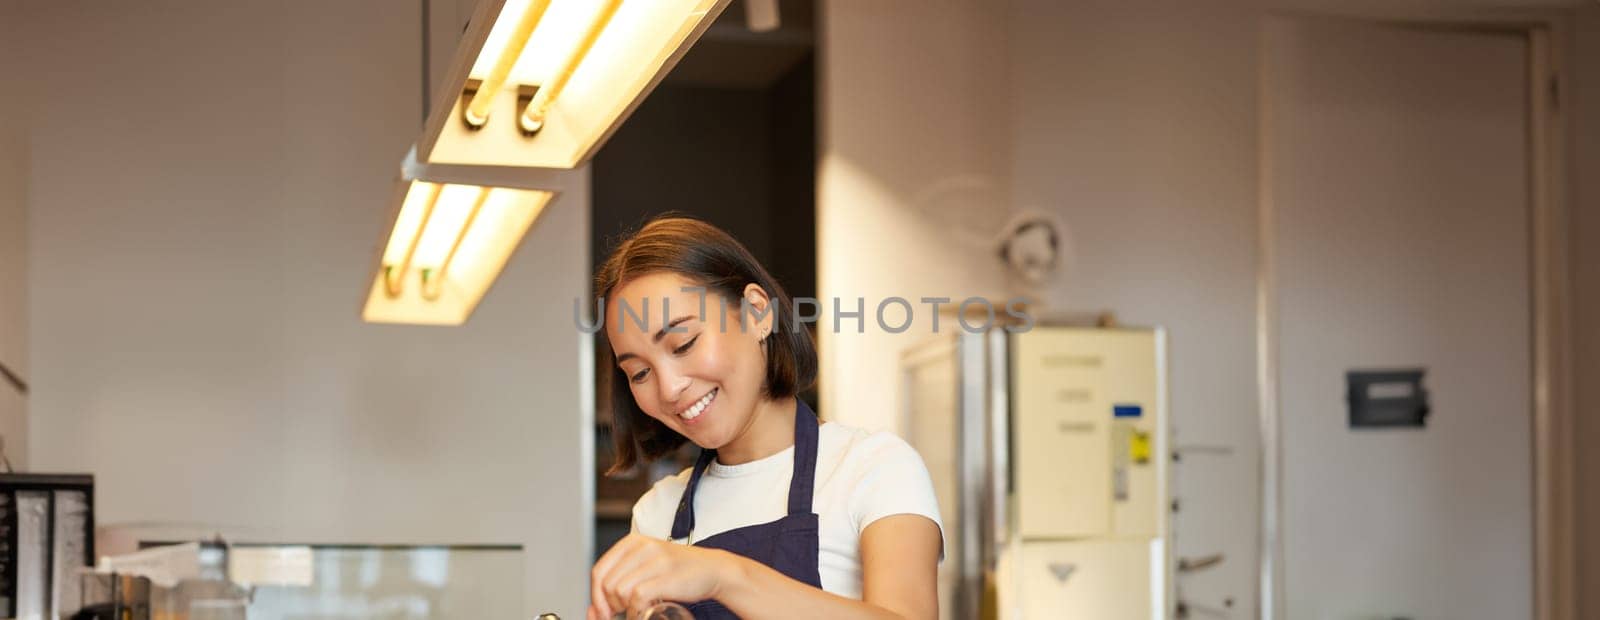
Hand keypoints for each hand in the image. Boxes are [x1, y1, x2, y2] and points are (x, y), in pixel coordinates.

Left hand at [587, 533, 743, 619]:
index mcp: (632, 542)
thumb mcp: (646, 564)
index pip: (599, 571)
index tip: (601, 611)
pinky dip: (636, 611)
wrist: (712, 569)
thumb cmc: (677, 570)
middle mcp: (642, 547)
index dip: (595, 596)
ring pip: (619, 590)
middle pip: (607, 583)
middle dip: (609, 605)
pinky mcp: (666, 576)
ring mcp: (655, 561)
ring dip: (623, 608)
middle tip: (620, 614)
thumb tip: (593, 607)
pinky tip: (642, 614)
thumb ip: (622, 578)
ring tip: (634, 611)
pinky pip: (637, 597)